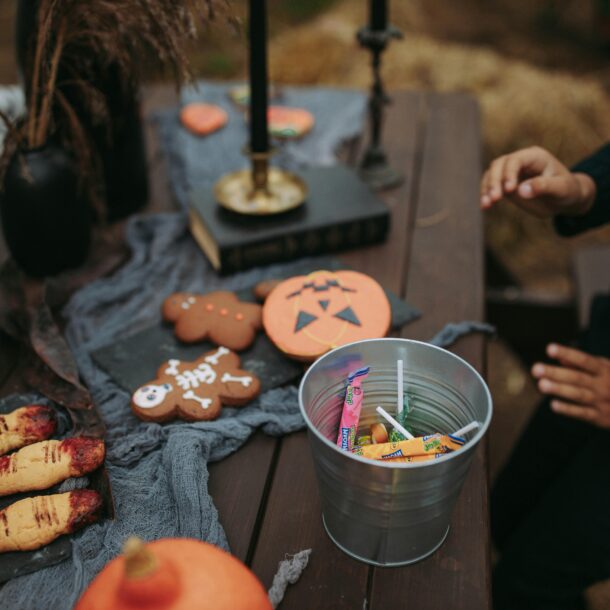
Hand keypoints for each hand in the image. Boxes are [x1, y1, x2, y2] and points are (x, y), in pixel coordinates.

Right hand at [480, 146, 594, 217]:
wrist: (564, 199)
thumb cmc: (567, 191)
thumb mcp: (561, 189)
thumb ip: (543, 187)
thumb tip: (521, 190)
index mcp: (534, 156)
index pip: (515, 160)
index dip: (509, 173)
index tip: (509, 190)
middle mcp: (520, 161)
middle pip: (499, 165)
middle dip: (494, 181)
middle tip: (495, 199)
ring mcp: (510, 172)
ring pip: (491, 174)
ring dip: (486, 189)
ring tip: (486, 205)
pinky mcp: (504, 184)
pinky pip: (490, 186)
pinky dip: (485, 195)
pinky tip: (484, 207)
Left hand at [532, 343, 609, 428]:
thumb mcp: (604, 369)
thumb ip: (580, 364)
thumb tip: (560, 357)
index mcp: (604, 369)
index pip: (584, 360)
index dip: (567, 353)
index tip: (549, 348)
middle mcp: (603, 384)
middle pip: (577, 377)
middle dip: (556, 373)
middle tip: (536, 369)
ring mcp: (602, 401)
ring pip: (579, 395)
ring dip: (560, 390)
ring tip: (541, 385)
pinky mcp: (600, 417)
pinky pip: (583, 413)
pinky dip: (569, 410)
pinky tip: (554, 405)